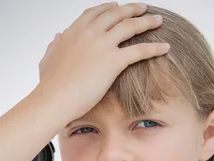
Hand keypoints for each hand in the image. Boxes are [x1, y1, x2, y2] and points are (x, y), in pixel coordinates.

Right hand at [36, 2, 168, 123]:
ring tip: (158, 20)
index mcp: (74, 31)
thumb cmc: (49, 86)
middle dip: (132, 9)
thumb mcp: (48, 59)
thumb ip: (54, 46)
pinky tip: (166, 47)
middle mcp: (89, 33)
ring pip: (130, 26)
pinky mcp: (113, 61)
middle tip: (144, 9)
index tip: (117, 7)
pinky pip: (140, 50)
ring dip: (147, 21)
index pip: (95, 13)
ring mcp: (102, 45)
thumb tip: (57, 37)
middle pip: (116, 14)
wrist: (54, 99)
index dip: (109, 8)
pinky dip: (155, 48)